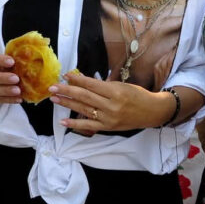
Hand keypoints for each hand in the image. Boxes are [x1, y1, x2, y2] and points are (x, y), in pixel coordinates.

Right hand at [0, 51, 20, 103]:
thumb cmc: (0, 68)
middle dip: (2, 78)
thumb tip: (29, 55)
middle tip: (16, 78)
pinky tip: (19, 98)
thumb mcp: (4, 61)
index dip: (0, 60)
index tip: (12, 62)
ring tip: (18, 90)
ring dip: (6, 91)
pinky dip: (9, 99)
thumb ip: (12, 60)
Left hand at [51, 71, 173, 133]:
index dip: (77, 80)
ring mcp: (108, 118)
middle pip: (84, 97)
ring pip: (84, 109)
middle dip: (67, 91)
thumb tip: (83, 82)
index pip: (91, 85)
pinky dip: (75, 124)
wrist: (151, 111)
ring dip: (67, 104)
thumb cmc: (137, 95)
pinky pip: (88, 125)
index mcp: (116, 91)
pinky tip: (63, 122)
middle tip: (52, 87)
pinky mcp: (108, 127)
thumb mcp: (122, 85)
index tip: (65, 75)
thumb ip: (104, 86)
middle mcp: (111, 105)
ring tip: (54, 99)